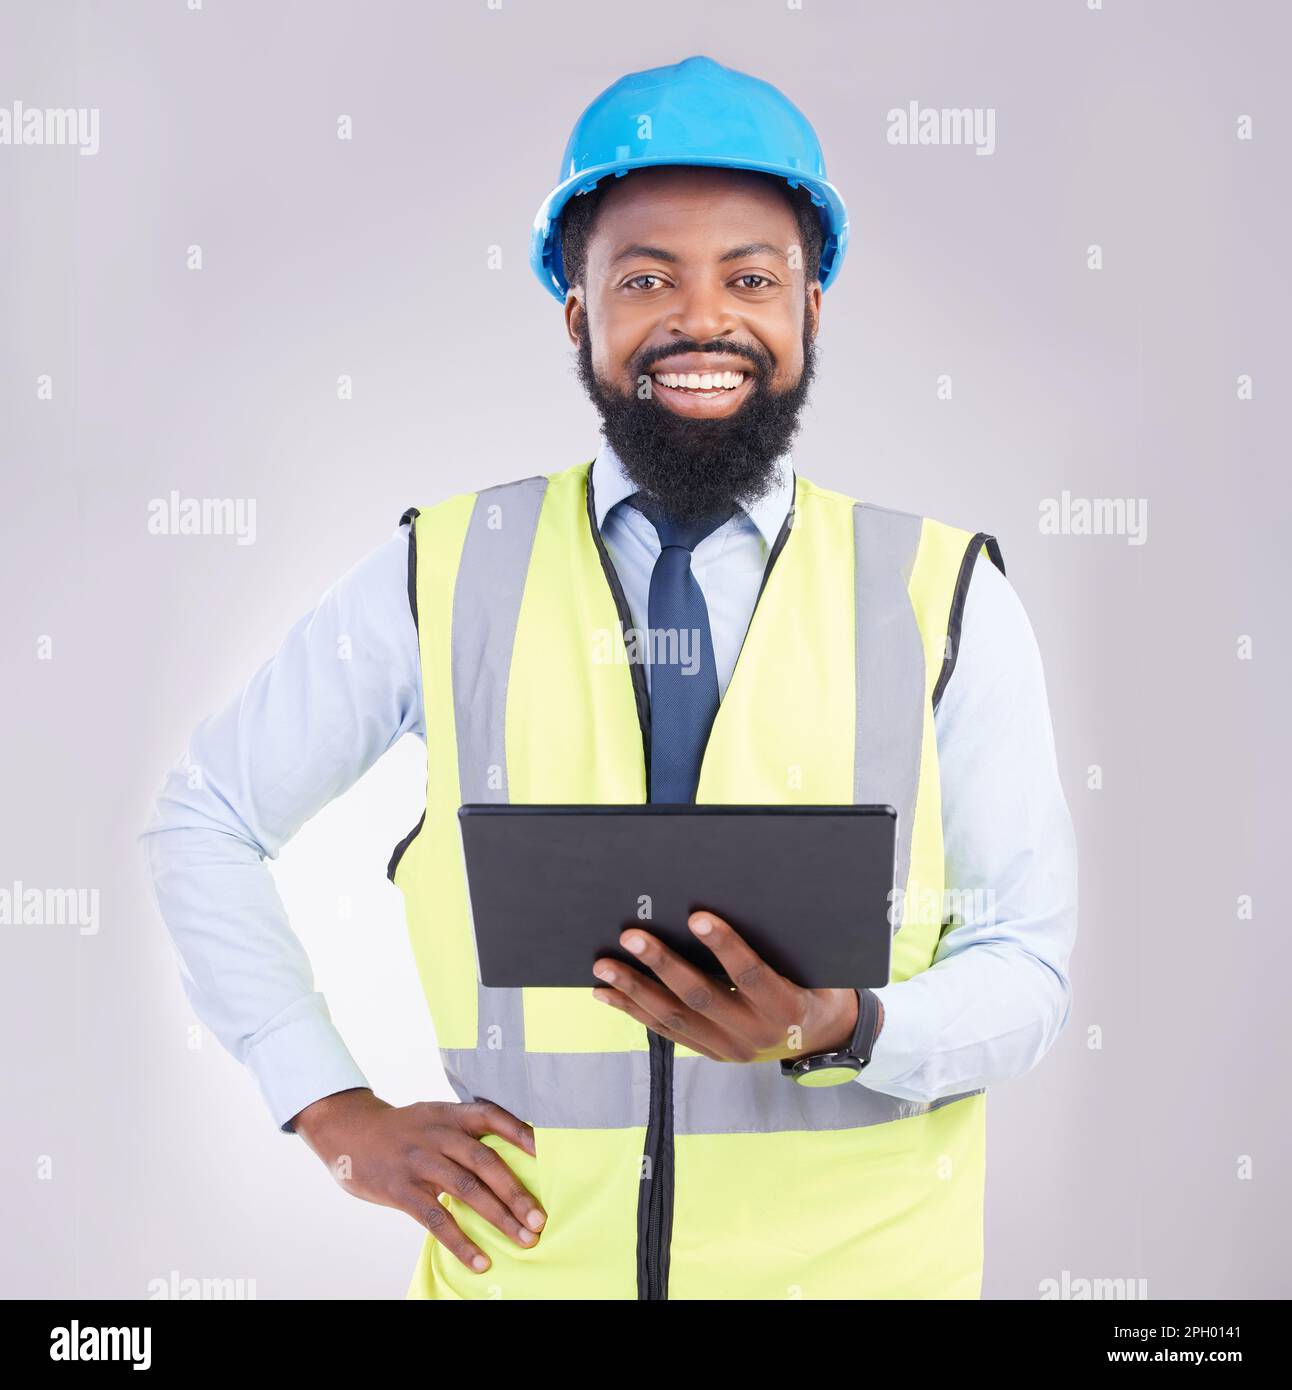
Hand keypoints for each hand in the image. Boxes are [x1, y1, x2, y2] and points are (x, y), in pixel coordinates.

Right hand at [290, 1088, 545, 1273]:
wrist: (350, 1130)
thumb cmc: (403, 1130)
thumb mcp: (433, 1117)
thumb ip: (464, 1133)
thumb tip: (509, 1161)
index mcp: (449, 1114)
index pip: (491, 1115)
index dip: (520, 1131)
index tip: (546, 1151)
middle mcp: (437, 1135)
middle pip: (485, 1161)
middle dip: (516, 1192)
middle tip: (540, 1219)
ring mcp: (419, 1161)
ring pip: (466, 1190)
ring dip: (498, 1217)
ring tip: (523, 1239)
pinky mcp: (401, 1189)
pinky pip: (435, 1218)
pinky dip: (460, 1241)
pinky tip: (479, 1260)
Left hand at [591, 911, 882, 1062]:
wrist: (826, 1038)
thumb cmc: (819, 985)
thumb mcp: (815, 965)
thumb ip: (782, 942)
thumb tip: (741, 896)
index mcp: (786, 1007)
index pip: (751, 974)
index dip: (725, 945)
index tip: (697, 916)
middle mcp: (756, 1033)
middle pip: (701, 997)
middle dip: (662, 964)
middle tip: (631, 936)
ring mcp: (730, 1048)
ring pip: (675, 1018)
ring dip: (636, 989)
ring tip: (604, 965)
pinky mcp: (712, 1053)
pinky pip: (667, 1032)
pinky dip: (634, 1011)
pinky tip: (607, 993)